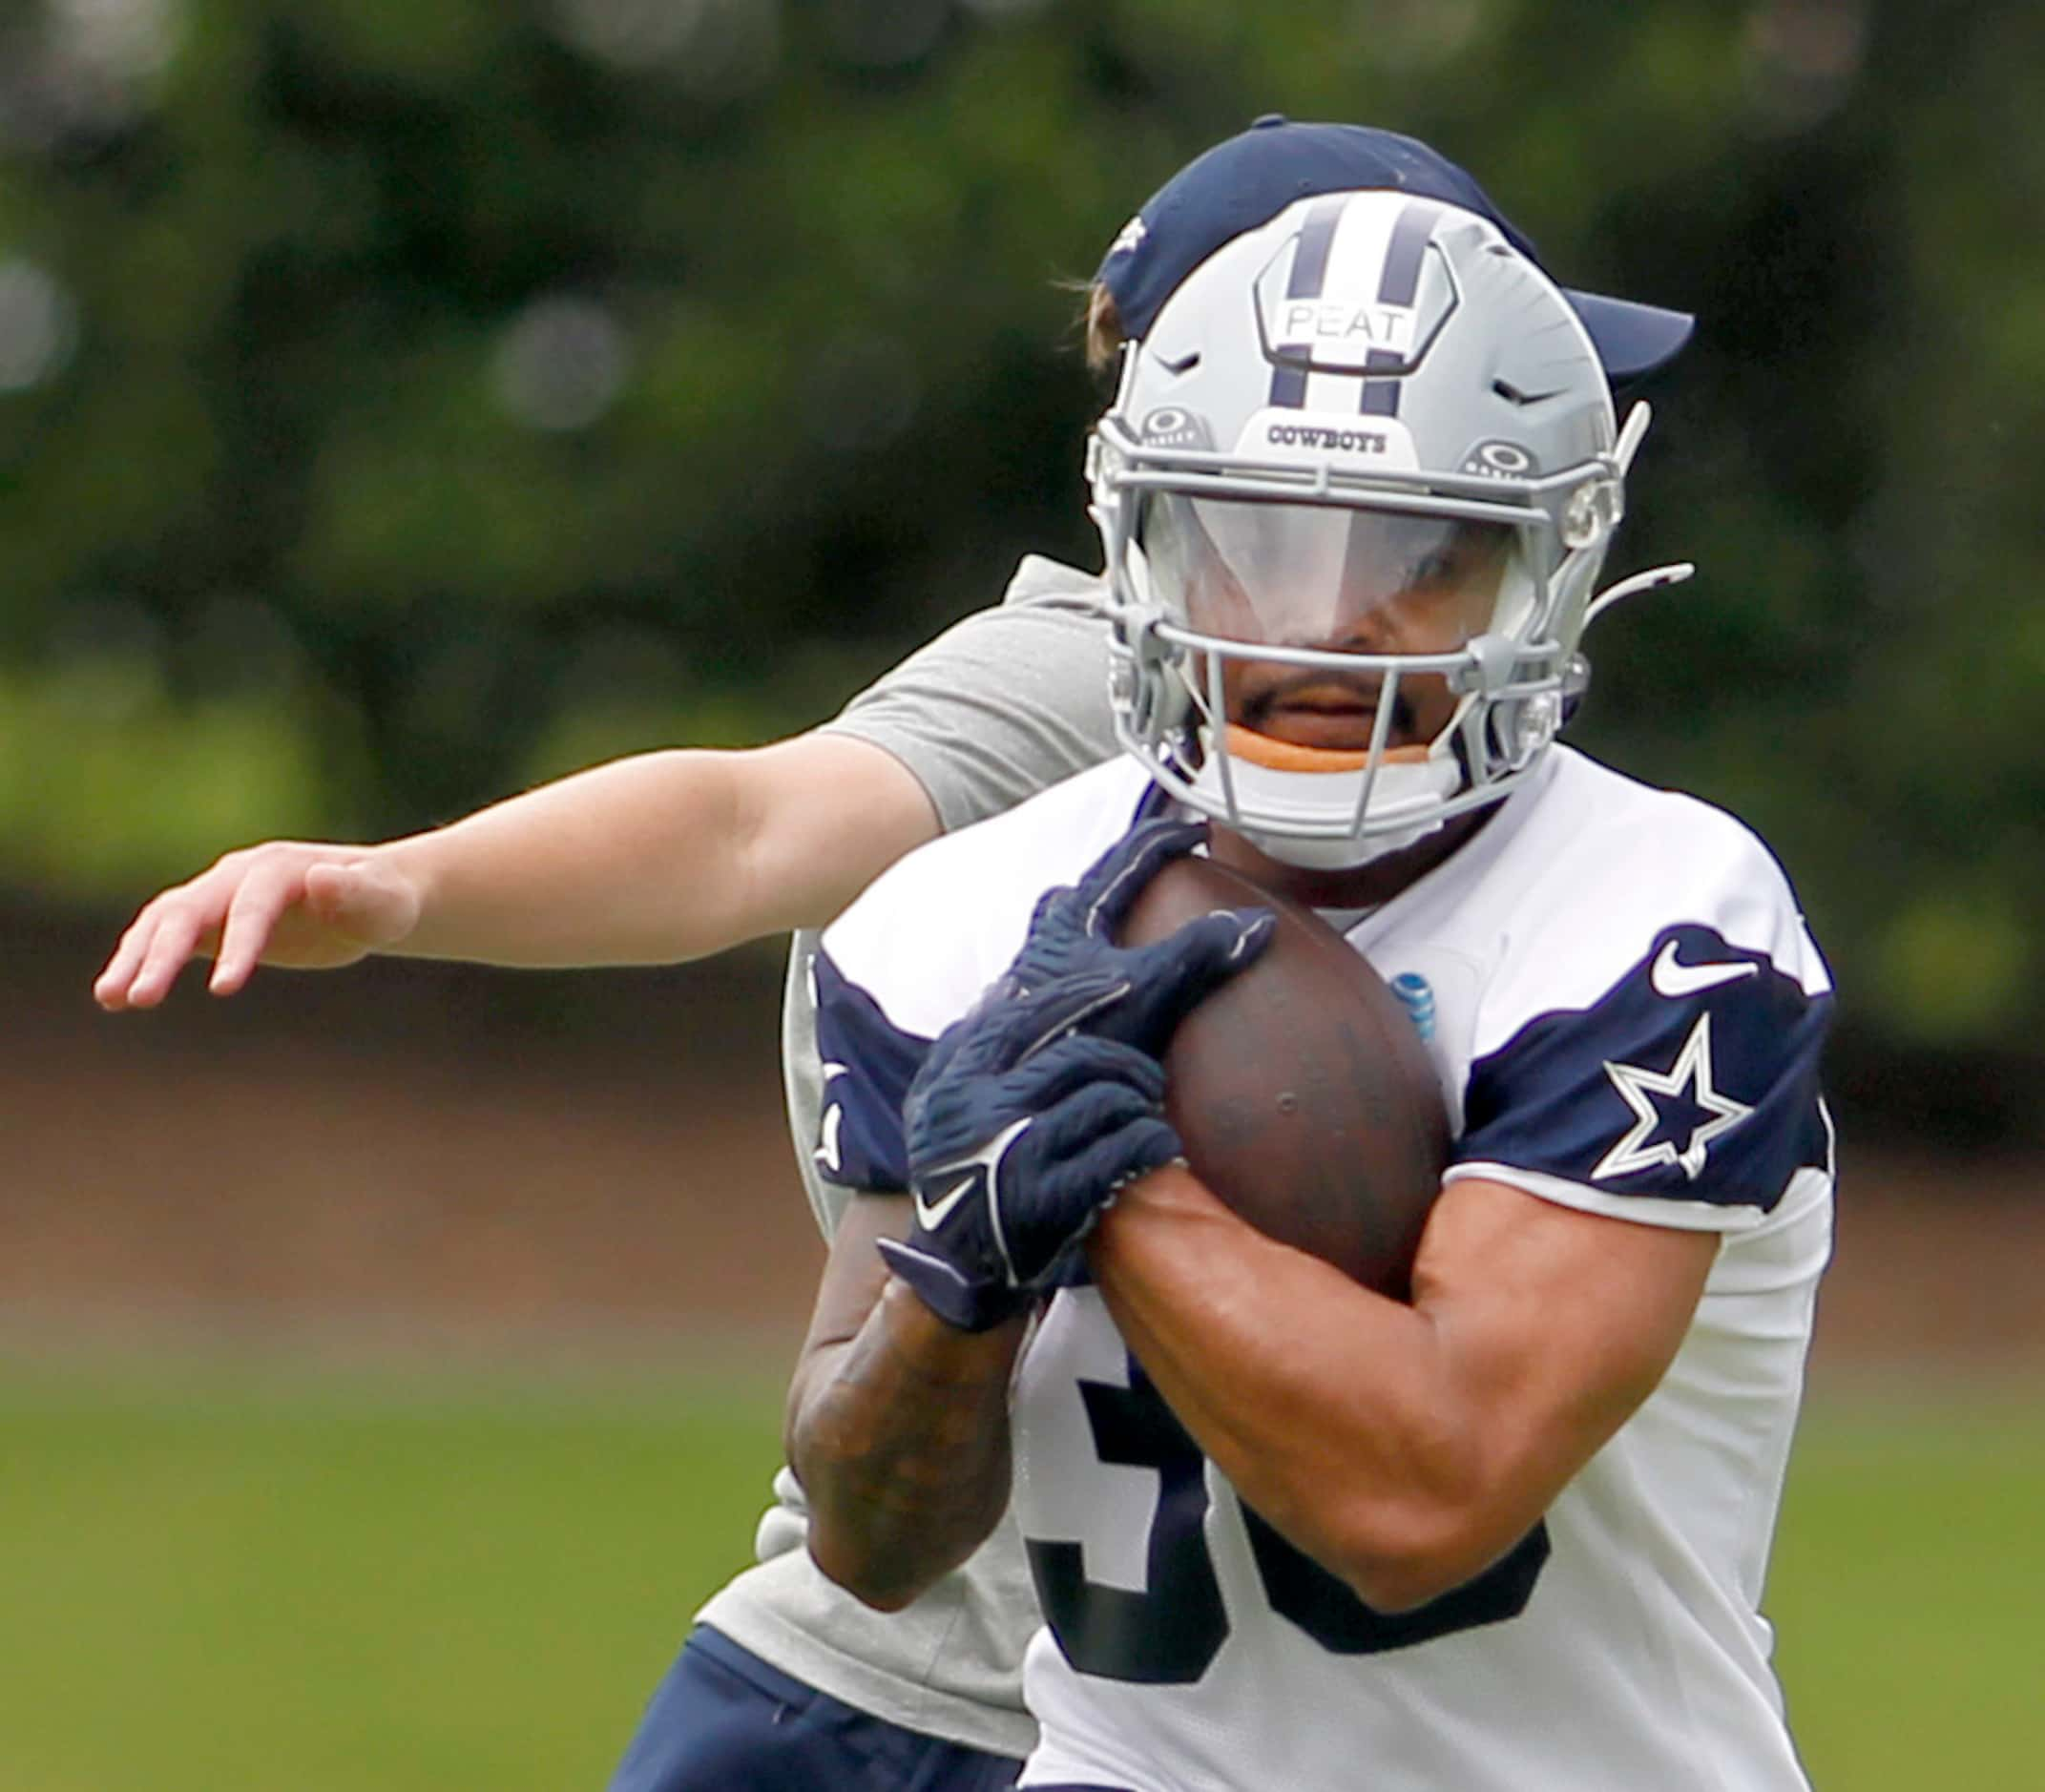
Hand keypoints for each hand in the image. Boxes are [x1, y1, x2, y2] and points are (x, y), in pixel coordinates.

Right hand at [93, 842, 424, 1009]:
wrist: (373, 896)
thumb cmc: (386, 903)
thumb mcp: (385, 904)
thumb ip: (359, 896)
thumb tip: (322, 880)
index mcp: (280, 869)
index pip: (251, 906)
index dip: (239, 945)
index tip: (224, 990)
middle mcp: (238, 876)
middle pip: (190, 911)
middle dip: (163, 955)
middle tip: (139, 999)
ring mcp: (220, 896)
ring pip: (165, 922)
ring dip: (136, 958)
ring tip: (110, 999)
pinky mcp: (213, 921)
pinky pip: (167, 938)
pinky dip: (140, 961)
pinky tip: (116, 998)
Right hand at [878, 823, 1273, 1329]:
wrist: (951, 1259)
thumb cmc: (1005, 1156)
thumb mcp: (1012, 1070)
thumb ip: (1059, 1012)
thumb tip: (1097, 923)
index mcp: (999, 1019)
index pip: (1064, 923)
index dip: (1126, 873)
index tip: (1188, 829)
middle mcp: (994, 1051)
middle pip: (1111, 990)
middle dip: (1180, 968)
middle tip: (1249, 936)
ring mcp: (1006, 1113)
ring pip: (1122, 1077)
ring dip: (1136, 1109)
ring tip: (1114, 1141)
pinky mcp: (1031, 1174)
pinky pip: (1125, 1146)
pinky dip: (1138, 1160)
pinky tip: (1126, 1178)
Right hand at [882, 977, 1185, 1330]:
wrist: (953, 1270)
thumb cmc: (961, 1174)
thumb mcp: (939, 1107)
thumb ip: (969, 1050)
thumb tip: (1008, 986)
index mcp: (955, 1083)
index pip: (1024, 1018)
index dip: (1079, 995)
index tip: (1122, 983)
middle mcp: (978, 1113)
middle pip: (1076, 1057)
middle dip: (1127, 1063)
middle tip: (1150, 1081)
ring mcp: (1011, 1156)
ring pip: (1104, 1099)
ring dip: (1141, 1107)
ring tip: (1150, 1120)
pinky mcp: (1044, 1200)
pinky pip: (1118, 1151)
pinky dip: (1149, 1143)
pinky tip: (1157, 1148)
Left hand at [998, 819, 1274, 1057]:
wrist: (1003, 1101)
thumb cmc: (1065, 1034)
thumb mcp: (1144, 991)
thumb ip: (1197, 953)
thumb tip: (1256, 920)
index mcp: (1074, 917)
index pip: (1126, 857)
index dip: (1167, 838)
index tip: (1200, 830)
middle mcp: (1047, 936)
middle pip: (1090, 888)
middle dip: (1126, 878)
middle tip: (1164, 876)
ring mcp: (1033, 972)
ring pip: (1072, 928)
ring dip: (1105, 922)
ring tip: (1136, 931)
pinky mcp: (1030, 1009)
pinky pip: (1069, 968)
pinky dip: (1095, 965)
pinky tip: (1103, 991)